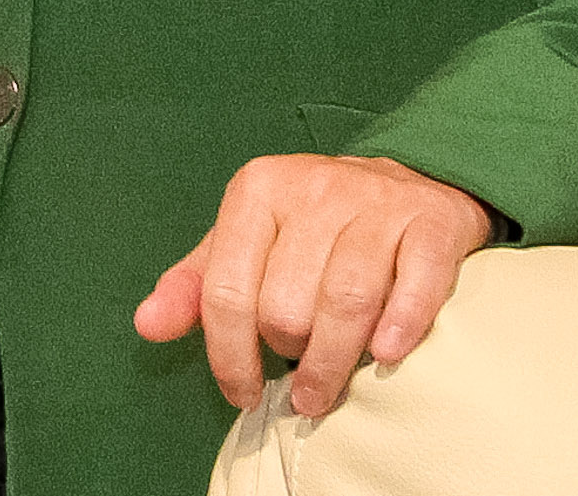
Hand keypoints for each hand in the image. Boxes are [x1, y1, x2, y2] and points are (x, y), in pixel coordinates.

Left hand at [134, 153, 490, 418]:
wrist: (406, 185)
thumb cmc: (312, 230)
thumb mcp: (245, 245)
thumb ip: (195, 287)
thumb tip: (147, 326)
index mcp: (257, 190)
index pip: (226, 291)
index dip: (229, 357)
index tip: (242, 393)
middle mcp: (313, 187)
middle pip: (286, 304)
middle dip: (287, 353)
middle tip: (297, 375)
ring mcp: (376, 202)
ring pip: (345, 299)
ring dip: (334, 361)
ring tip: (324, 391)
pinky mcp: (430, 222)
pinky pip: (414, 283)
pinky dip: (399, 327)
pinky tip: (387, 355)